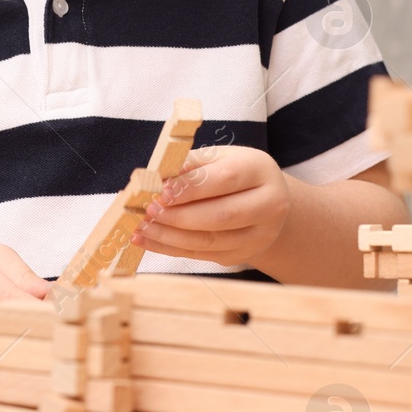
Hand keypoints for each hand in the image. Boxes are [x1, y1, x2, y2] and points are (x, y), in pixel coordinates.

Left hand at [134, 146, 291, 266]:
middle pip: (221, 215)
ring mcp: (258, 235)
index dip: (191, 187)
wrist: (265, 202)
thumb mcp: (218, 157)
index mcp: (261, 171)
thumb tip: (157, 176)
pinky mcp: (242, 255)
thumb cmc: (234, 173)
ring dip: (169, 236)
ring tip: (142, 227)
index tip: (161, 190)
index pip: (226, 179)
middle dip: (179, 215)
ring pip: (209, 240)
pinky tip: (147, 240)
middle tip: (149, 210)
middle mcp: (269, 205)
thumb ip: (191, 164)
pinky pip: (201, 254)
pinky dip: (169, 249)